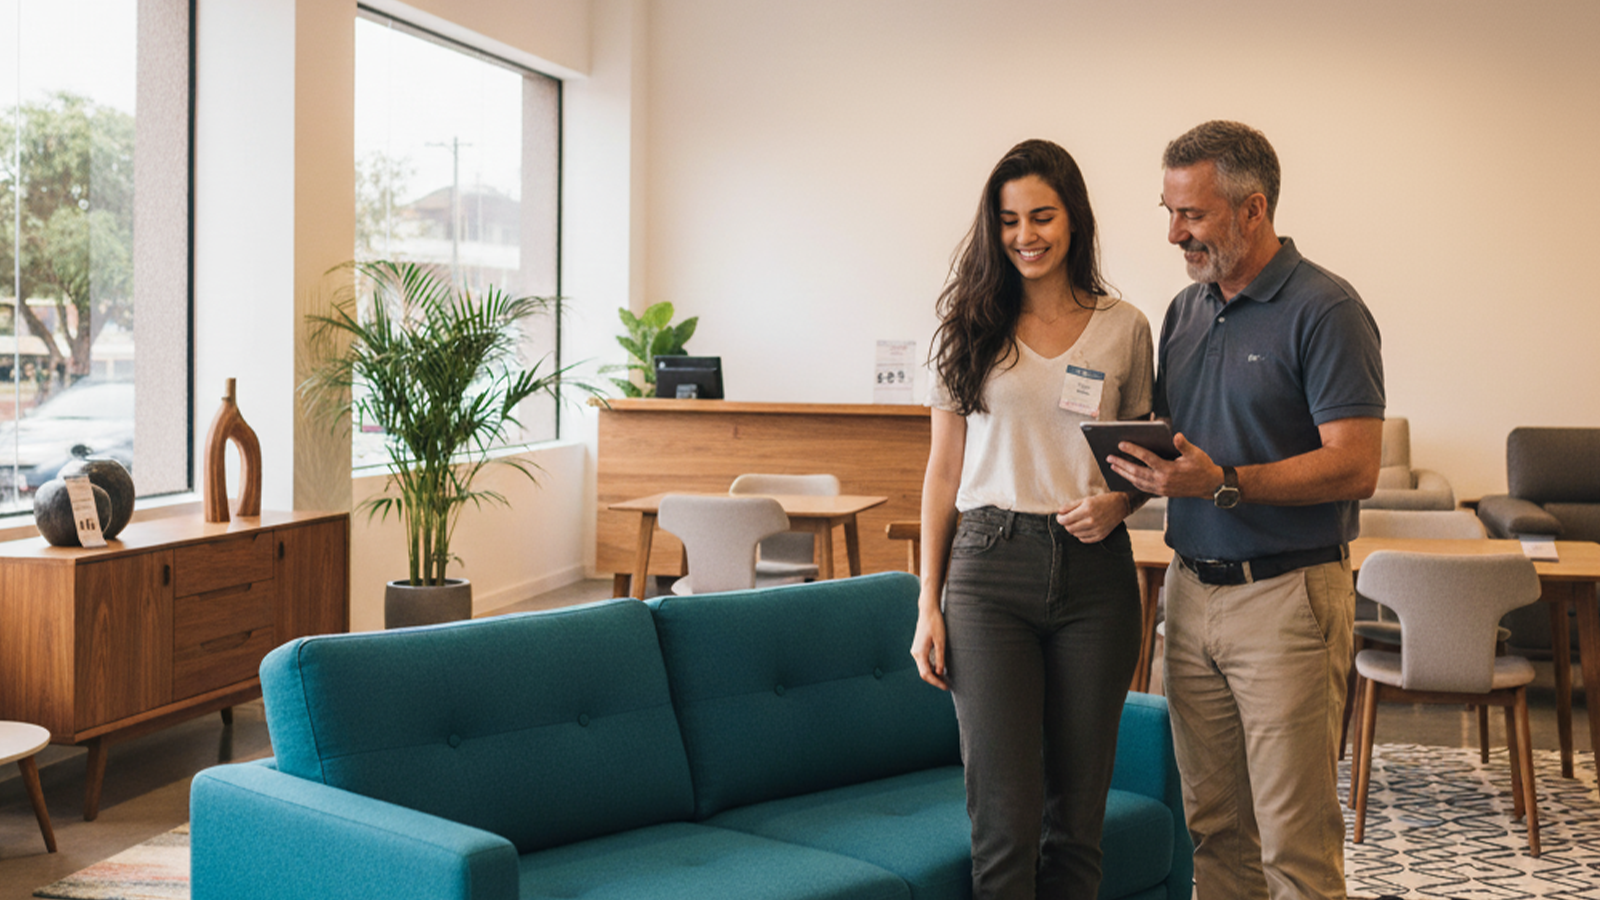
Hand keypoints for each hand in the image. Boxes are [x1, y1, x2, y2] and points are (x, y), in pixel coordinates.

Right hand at [910, 601, 948, 690]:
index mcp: (920, 653)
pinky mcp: (918, 647)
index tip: (946, 687)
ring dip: (933, 675)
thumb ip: (940, 658)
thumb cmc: (935, 623)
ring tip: (945, 679)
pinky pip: (923, 662)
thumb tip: (939, 673)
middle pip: (923, 673)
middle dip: (935, 680)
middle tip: (947, 685)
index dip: (936, 682)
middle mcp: (915, 653)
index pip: (927, 674)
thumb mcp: (941, 642)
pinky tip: (940, 669)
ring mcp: (916, 650)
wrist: (928, 610)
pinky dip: (931, 668)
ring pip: (923, 668)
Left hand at [1056, 492, 1129, 542]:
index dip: (1060, 519)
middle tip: (1068, 519)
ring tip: (1078, 522)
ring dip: (1074, 529)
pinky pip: (1084, 539)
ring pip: (1076, 534)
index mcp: (1087, 509)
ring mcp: (1097, 529)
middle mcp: (1091, 521)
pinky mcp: (1100, 536)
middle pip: (1069, 528)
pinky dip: (1081, 535)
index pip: (1065, 520)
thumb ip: (1070, 506)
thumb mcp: (1085, 499)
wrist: (1120, 506)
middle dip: (1066, 524)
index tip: (1060, 516)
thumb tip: (1059, 512)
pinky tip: (1084, 528)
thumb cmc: (1102, 500)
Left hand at [1107, 432, 1224, 498]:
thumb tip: (1176, 435)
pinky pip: (1143, 487)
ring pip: (1137, 481)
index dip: (1133, 450)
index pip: (1146, 458)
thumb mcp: (1195, 454)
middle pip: (1137, 472)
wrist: (1210, 486)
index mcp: (1169, 470)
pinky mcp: (1162, 493)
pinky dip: (1133, 481)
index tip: (1120, 444)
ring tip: (1113, 465)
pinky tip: (1126, 476)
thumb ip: (1184, 445)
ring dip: (1124, 473)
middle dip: (1121, 464)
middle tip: (1108, 456)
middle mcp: (1162, 481)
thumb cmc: (1203, 466)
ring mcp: (1161, 489)